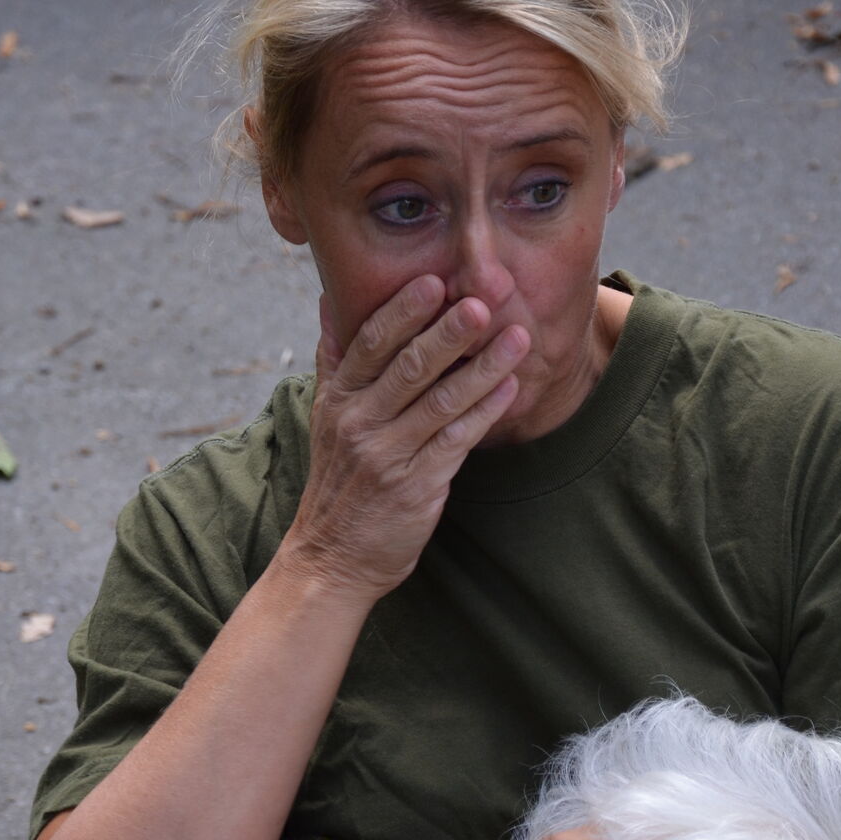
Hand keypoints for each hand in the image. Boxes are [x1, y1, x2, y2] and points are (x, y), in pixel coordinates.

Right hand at [280, 275, 528, 598]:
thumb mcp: (324, 417)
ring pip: (440, 402)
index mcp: (338, 399)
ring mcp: (387, 455)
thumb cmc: (337, 483)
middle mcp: (359, 423)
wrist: (331, 559)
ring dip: (482, 368)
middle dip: (448, 333)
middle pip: (408, 367)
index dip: (403, 311)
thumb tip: (332, 300)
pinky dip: (485, 412)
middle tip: (482, 302)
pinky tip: (511, 389)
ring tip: (516, 338)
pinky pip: (456, 441)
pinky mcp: (415, 486)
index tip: (434, 280)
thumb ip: (333, 360)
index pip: (370, 344)